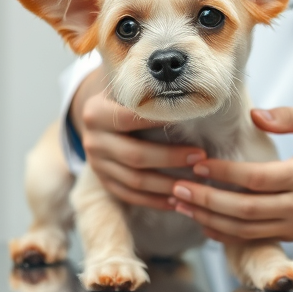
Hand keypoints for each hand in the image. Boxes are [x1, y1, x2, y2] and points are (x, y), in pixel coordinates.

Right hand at [71, 67, 205, 210]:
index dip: (158, 120)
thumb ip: (146, 90)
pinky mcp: (104, 182)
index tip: (188, 121)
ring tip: (195, 182)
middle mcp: (92, 141)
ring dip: (168, 184)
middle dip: (171, 157)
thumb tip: (186, 91)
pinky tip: (177, 200)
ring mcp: (97, 164)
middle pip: (135, 155)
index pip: (128, 118)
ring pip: (135, 181)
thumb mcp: (126, 91)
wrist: (98, 120)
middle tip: (200, 156)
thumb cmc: (123, 101)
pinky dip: (155, 200)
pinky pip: (131, 196)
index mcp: (96, 113)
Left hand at [170, 106, 292, 242]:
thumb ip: (289, 115)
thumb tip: (255, 114)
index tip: (198, 164)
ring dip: (209, 220)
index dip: (224, 173)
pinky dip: (225, 233)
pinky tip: (202, 221)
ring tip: (181, 205)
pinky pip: (253, 237)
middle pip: (245, 211)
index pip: (257, 179)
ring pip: (245, 230)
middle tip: (177, 188)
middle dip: (206, 201)